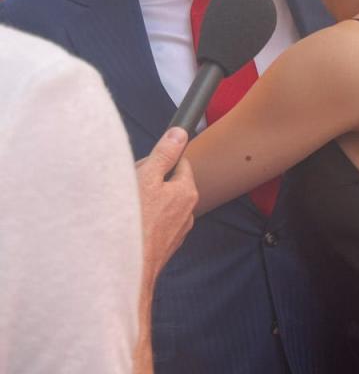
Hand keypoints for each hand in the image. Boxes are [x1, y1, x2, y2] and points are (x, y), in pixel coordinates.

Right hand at [136, 127, 198, 279]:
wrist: (126, 271)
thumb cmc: (134, 224)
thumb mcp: (147, 178)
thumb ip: (164, 154)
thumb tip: (179, 134)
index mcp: (187, 192)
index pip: (179, 163)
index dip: (159, 160)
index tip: (143, 167)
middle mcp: (187, 212)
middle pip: (167, 183)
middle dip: (148, 181)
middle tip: (129, 188)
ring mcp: (176, 231)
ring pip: (159, 205)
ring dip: (142, 202)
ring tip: (124, 209)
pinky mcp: (162, 246)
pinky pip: (152, 224)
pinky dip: (140, 220)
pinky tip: (125, 226)